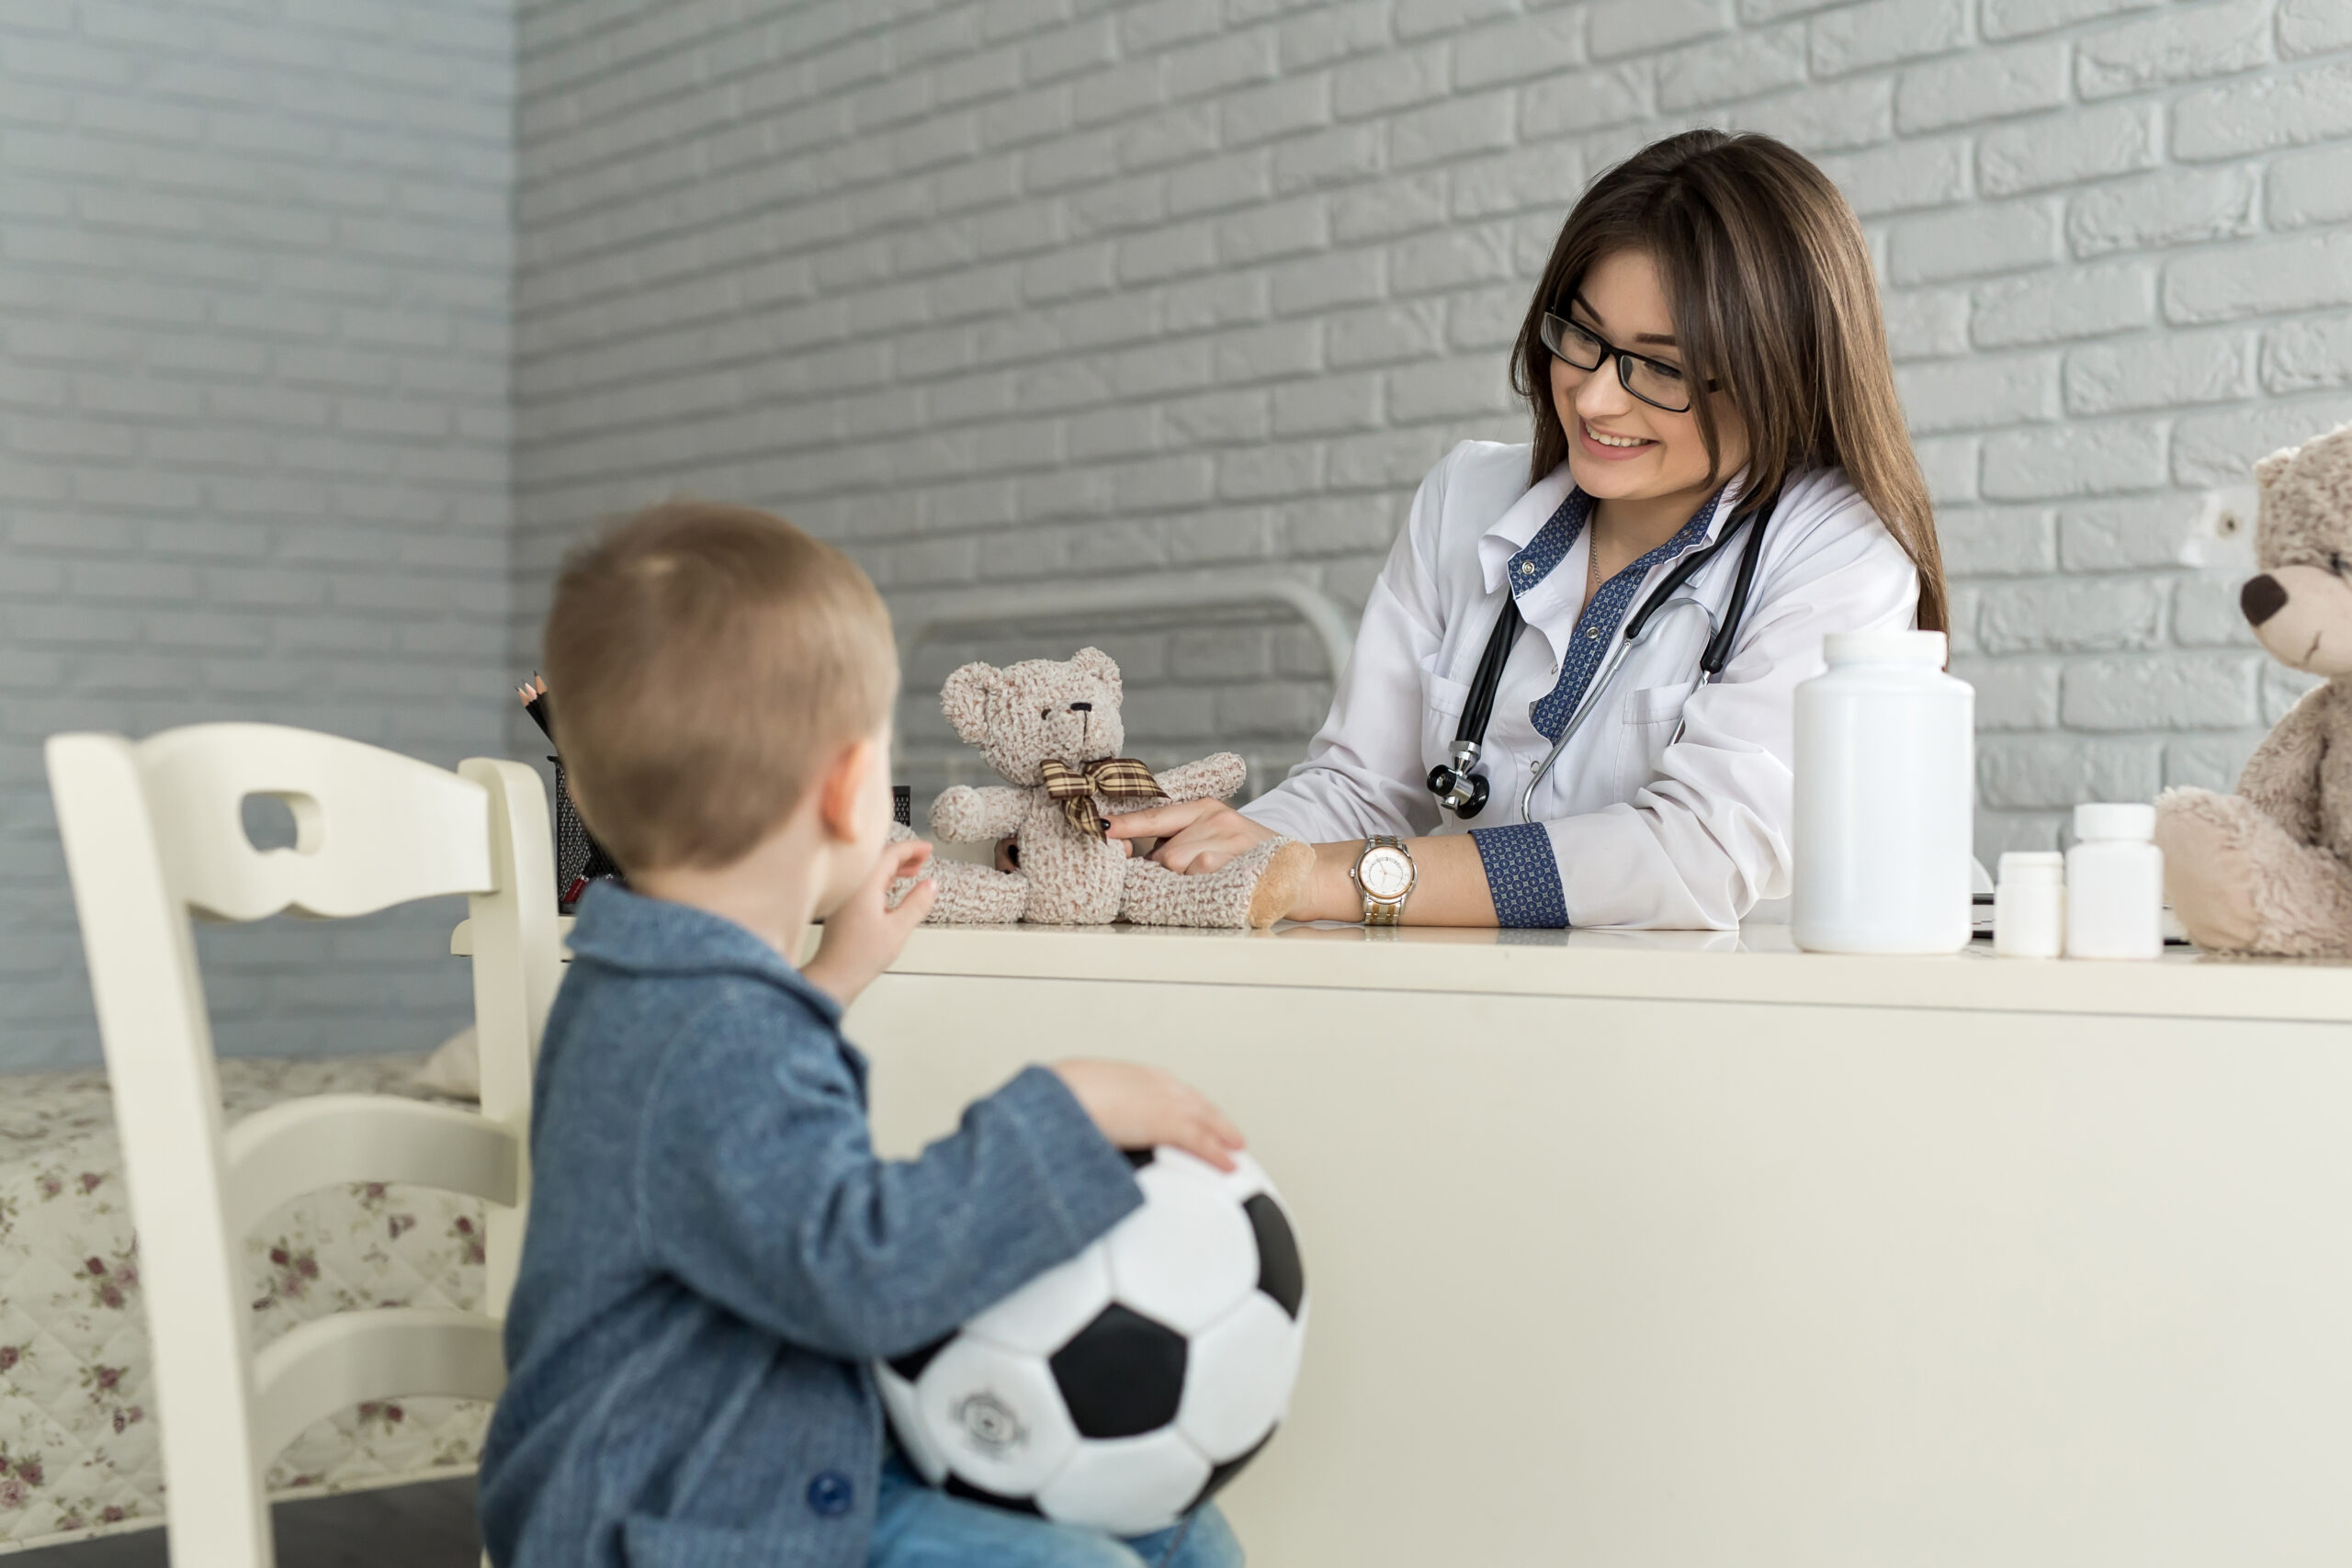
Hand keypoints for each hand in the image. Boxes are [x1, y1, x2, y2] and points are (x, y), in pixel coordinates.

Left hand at [803, 838, 935, 1006]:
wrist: (834, 974)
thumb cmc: (860, 956)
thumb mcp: (899, 929)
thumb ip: (917, 903)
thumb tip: (931, 885)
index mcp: (864, 884)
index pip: (890, 853)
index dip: (912, 849)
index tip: (928, 848)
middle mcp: (852, 884)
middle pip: (879, 857)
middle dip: (904, 855)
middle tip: (924, 858)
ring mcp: (845, 893)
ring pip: (871, 869)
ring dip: (893, 867)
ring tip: (913, 871)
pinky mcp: (843, 904)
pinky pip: (864, 880)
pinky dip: (881, 878)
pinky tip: (892, 887)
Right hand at [1051, 1060, 1244, 1171]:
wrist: (1063, 1095)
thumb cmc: (1061, 1097)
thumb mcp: (1077, 1098)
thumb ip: (1089, 1110)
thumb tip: (1081, 1125)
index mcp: (1134, 1074)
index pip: (1171, 1089)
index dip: (1186, 1103)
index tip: (1194, 1113)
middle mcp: (1156, 1083)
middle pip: (1196, 1102)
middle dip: (1213, 1119)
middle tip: (1227, 1132)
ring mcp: (1165, 1103)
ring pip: (1205, 1121)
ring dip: (1222, 1136)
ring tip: (1234, 1149)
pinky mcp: (1169, 1124)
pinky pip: (1201, 1143)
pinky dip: (1216, 1155)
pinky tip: (1227, 1165)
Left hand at [1102, 798, 1275, 874]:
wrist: (1302, 873)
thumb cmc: (1251, 859)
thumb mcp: (1218, 836)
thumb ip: (1179, 840)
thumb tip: (1133, 854)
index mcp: (1207, 809)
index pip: (1157, 816)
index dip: (1126, 825)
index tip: (1100, 828)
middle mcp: (1217, 820)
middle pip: (1164, 854)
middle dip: (1166, 875)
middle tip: (1190, 882)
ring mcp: (1227, 842)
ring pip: (1178, 869)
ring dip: (1183, 885)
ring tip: (1209, 884)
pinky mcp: (1235, 864)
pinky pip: (1198, 879)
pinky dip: (1199, 890)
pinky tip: (1218, 888)